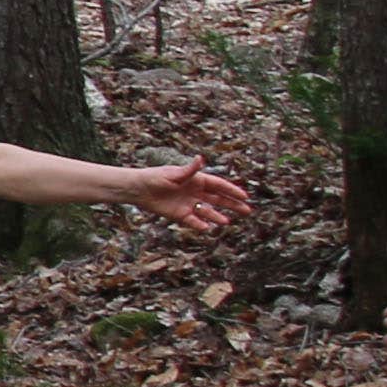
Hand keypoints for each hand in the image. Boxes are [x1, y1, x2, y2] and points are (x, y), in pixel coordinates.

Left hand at [131, 160, 253, 233]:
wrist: (139, 189)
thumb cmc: (156, 177)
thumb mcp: (173, 173)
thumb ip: (189, 170)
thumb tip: (200, 159)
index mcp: (197, 180)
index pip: (219, 186)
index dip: (232, 191)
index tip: (245, 196)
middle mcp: (195, 192)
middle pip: (218, 199)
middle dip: (232, 204)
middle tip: (247, 210)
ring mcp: (189, 204)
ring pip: (208, 211)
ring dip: (217, 216)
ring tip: (227, 222)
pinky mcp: (180, 215)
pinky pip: (194, 221)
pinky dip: (200, 225)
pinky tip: (207, 228)